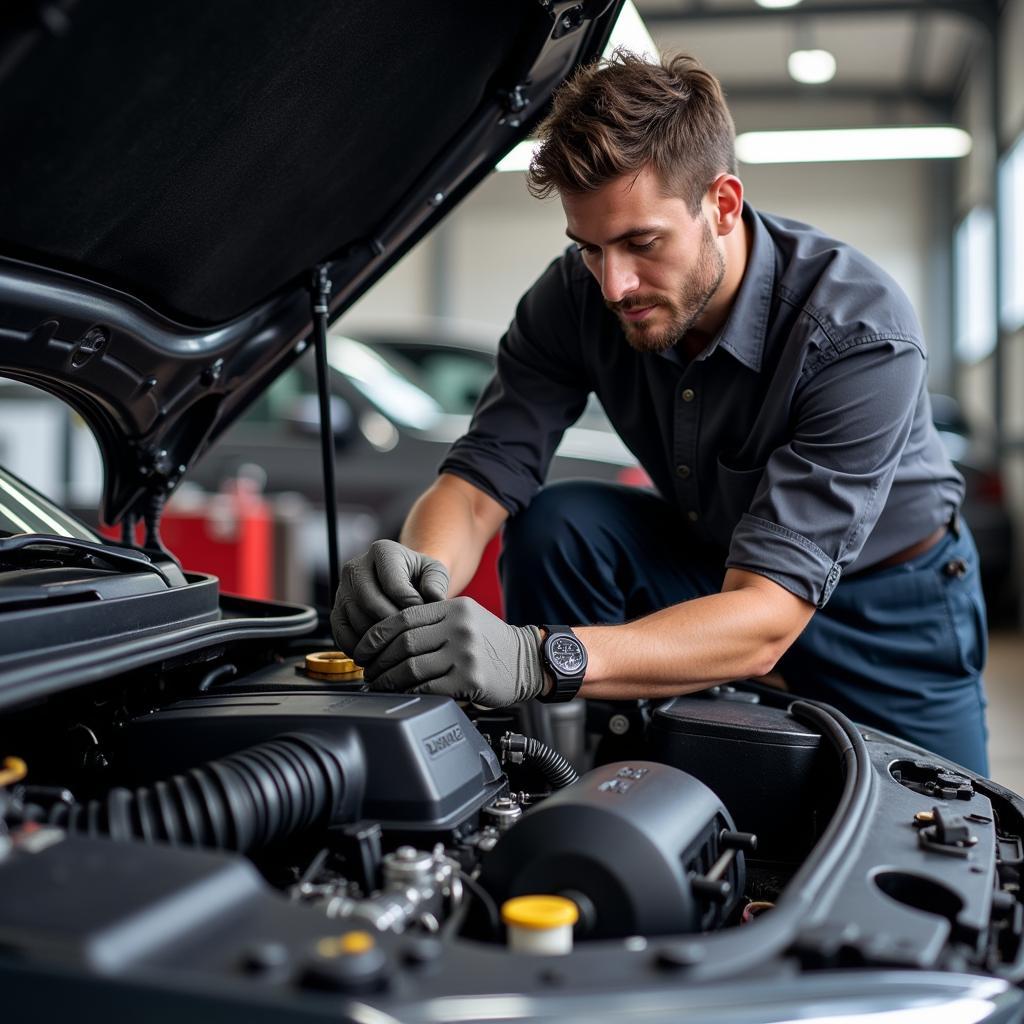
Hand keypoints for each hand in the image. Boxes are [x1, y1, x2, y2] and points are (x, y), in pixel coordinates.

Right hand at [330, 540, 448, 653]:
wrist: (403, 584)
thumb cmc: (420, 578)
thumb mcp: (434, 573)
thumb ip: (436, 583)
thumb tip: (432, 598)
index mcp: (383, 551)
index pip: (393, 584)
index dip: (411, 606)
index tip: (423, 615)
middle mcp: (356, 567)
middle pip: (371, 603)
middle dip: (394, 624)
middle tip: (410, 636)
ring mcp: (342, 590)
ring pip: (357, 621)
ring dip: (379, 638)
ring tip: (398, 644)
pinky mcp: (336, 611)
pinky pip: (342, 635)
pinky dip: (360, 648)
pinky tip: (379, 652)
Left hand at [353, 597, 544, 707]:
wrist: (527, 660)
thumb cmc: (490, 642)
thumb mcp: (464, 617)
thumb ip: (431, 620)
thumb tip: (387, 638)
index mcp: (453, 608)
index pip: (403, 617)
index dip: (376, 635)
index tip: (364, 648)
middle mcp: (459, 627)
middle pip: (403, 643)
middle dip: (378, 660)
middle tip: (368, 670)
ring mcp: (465, 653)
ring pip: (411, 667)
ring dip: (388, 679)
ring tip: (380, 684)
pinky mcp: (470, 679)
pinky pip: (427, 687)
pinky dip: (408, 692)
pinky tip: (402, 693)